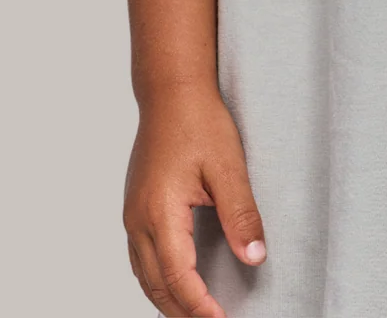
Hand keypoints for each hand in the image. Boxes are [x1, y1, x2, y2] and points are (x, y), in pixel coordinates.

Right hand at [123, 84, 265, 317]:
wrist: (171, 91)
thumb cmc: (199, 121)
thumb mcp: (228, 166)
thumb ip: (241, 214)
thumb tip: (255, 257)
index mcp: (159, 212)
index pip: (178, 277)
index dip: (200, 307)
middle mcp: (138, 219)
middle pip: (156, 285)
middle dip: (183, 311)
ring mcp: (132, 214)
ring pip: (143, 276)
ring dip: (167, 300)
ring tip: (196, 313)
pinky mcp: (135, 207)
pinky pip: (139, 258)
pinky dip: (156, 280)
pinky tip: (175, 283)